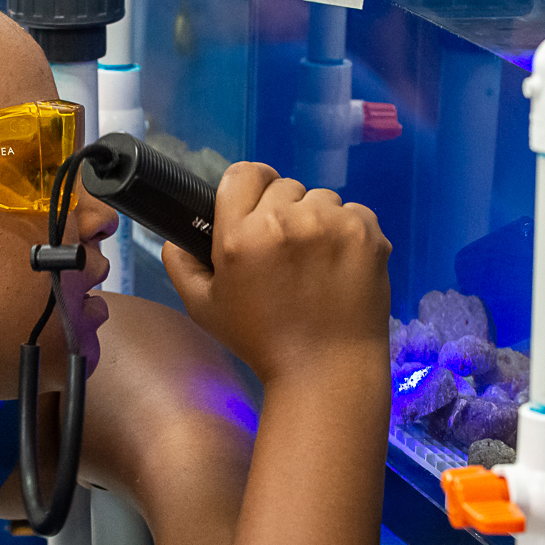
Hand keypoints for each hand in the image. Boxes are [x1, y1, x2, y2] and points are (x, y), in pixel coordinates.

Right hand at [161, 162, 390, 386]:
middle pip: (283, 185)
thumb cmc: (262, 341)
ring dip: (315, 220)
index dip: (246, 189)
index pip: (243, 174)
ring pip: (319, 198)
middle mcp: (286, 222)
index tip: (253, 209)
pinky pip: (353, 213)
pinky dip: (347, 232)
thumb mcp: (203, 308)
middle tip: (283, 251)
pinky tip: (339, 266)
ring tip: (314, 262)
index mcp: (242, 236)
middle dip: (281, 210)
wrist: (326, 370)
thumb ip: (181, 264)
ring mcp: (332, 225)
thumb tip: (176, 236)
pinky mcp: (368, 234)